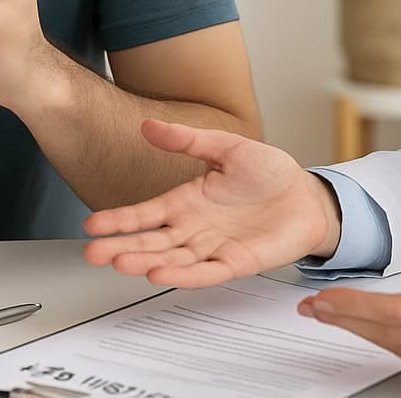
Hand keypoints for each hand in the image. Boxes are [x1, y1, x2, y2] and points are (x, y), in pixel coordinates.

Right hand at [83, 119, 339, 286]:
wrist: (307, 195)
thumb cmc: (270, 173)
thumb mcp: (226, 146)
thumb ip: (188, 140)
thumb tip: (149, 126)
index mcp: (187, 201)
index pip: (145, 213)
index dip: (119, 219)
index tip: (93, 225)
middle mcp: (195, 227)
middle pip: (152, 240)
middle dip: (122, 246)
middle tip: (93, 253)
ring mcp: (214, 246)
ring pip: (172, 258)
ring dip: (146, 261)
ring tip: (120, 263)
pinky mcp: (237, 262)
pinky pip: (206, 271)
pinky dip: (184, 274)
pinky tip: (162, 274)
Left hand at [296, 230, 400, 367]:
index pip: (393, 312)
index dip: (353, 305)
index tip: (323, 298)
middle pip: (388, 333)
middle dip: (346, 321)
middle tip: (312, 310)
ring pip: (400, 346)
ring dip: (363, 332)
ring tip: (334, 319)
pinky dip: (391, 341)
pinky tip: (383, 332)